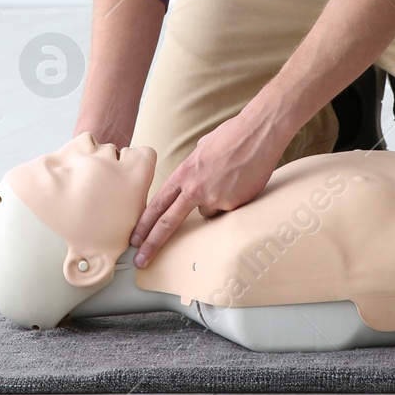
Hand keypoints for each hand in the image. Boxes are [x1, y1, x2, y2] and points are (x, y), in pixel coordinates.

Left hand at [129, 103, 291, 267]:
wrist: (258, 134)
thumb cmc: (232, 136)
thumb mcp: (202, 149)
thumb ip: (192, 169)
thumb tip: (191, 179)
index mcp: (184, 174)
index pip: (158, 204)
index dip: (145, 224)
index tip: (135, 239)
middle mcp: (196, 189)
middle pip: (168, 222)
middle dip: (152, 243)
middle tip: (141, 260)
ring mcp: (215, 199)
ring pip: (208, 211)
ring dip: (214, 202)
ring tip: (228, 179)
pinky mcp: (234, 205)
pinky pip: (228, 209)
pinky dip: (232, 199)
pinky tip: (240, 182)